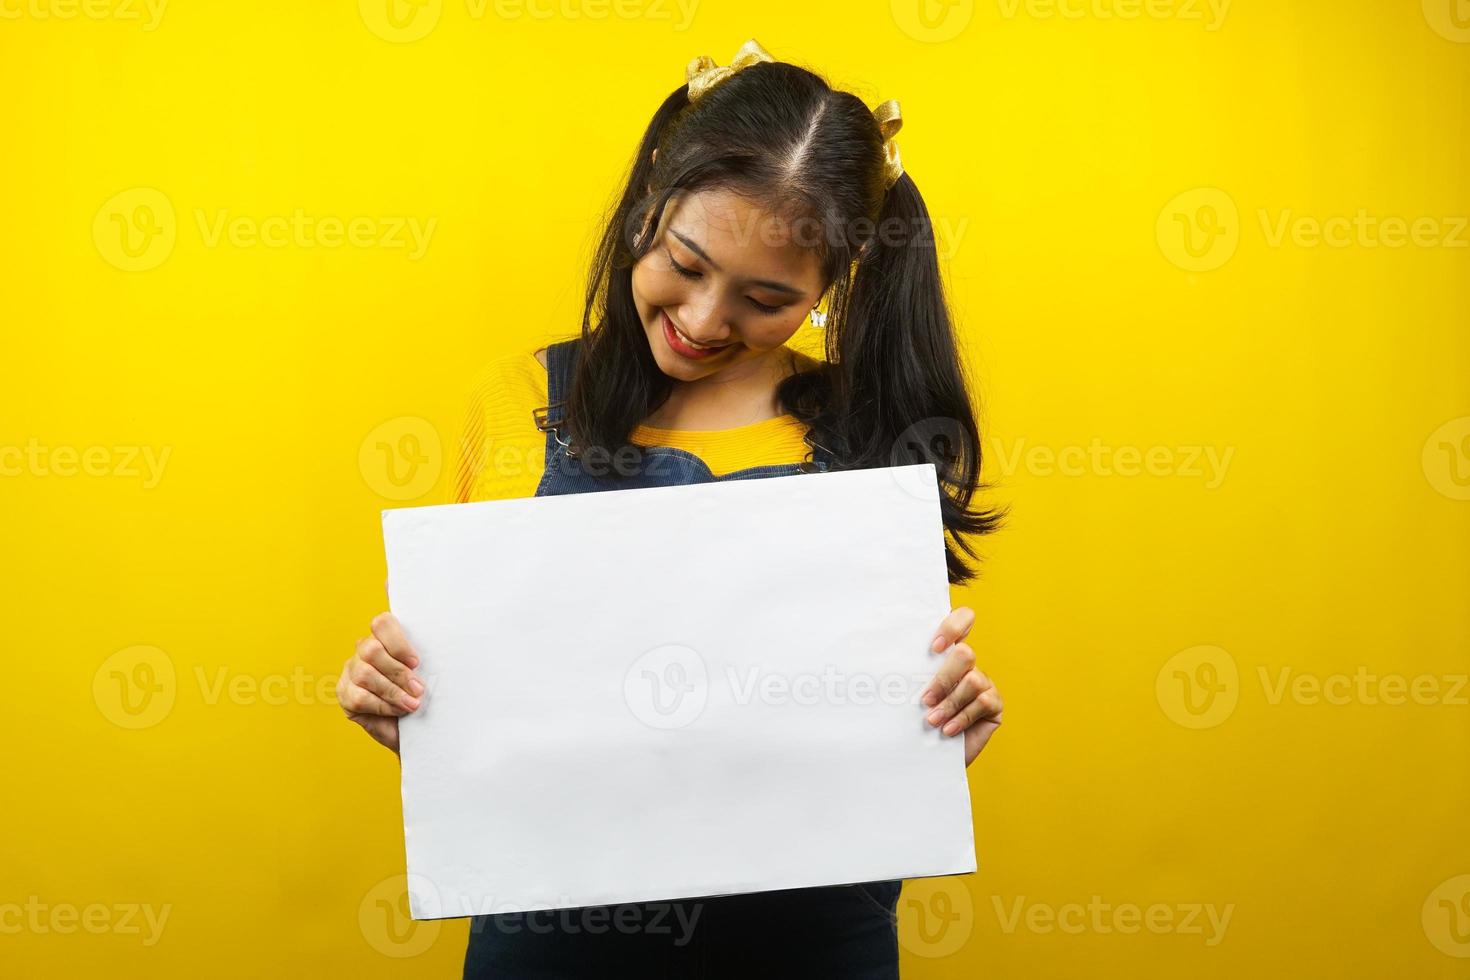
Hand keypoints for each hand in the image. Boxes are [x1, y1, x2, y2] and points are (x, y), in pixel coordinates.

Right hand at [336, 610, 424, 753]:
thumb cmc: (421, 694)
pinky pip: (359, 697)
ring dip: (392, 691)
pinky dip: (382, 705)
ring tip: (411, 704)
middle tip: (418, 689)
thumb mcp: (427, 672)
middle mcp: (364, 650)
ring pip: (364, 674)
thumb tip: (438, 650)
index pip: (382, 623)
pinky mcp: (345, 694)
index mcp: (385, 637)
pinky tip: (397, 711)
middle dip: (398, 672)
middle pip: (371, 650)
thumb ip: (424, 659)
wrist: (414, 729)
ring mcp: (351, 671)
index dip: (398, 642)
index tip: (416, 663)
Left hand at [919, 606, 1002, 766]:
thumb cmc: (915, 721)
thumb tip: (875, 659)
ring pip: (973, 679)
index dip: (953, 626)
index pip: (963, 619)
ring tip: (932, 721)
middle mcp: (969, 664)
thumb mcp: (908, 694)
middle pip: (965, 653)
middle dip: (943, 678)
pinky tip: (947, 730)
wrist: (929, 756)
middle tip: (925, 700)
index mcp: (948, 653)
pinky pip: (982, 702)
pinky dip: (961, 717)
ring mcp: (985, 683)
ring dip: (949, 703)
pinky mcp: (994, 704)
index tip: (933, 648)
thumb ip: (906, 674)